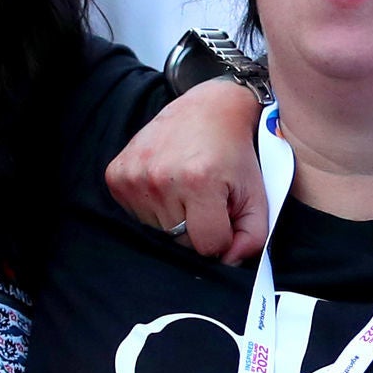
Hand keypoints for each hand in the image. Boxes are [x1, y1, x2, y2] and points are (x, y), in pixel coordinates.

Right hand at [107, 82, 268, 262]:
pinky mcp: (116, 174)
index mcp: (198, 181)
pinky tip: (166, 184)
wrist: (207, 110)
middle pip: (180, 241)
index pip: (208, 246)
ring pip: (157, 232)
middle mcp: (160, 178)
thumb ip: (252, 238)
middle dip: (198, 228)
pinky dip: (154, 208)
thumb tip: (228, 263)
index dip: (221, 237)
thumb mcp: (256, 195)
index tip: (225, 217)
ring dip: (174, 219)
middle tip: (206, 200)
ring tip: (185, 190)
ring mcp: (134, 176)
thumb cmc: (233, 154)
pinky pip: (136, 216)